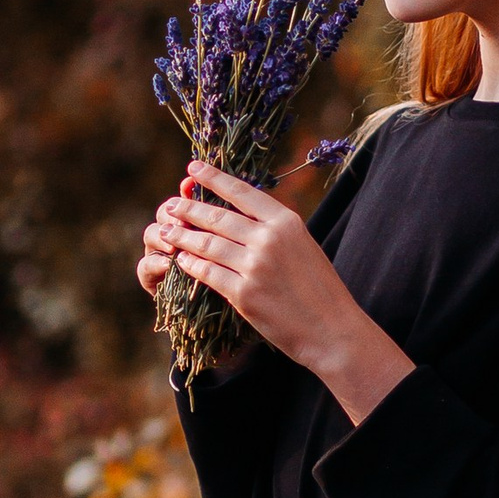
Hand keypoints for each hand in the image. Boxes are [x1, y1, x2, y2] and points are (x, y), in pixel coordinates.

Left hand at [154, 161, 414, 423]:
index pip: (242, 192)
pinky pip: (208, 273)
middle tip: (170, 205)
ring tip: (166, 231)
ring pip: (207, 244)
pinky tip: (181, 259)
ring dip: (183, 236)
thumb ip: (274, 230)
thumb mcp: (304, 247)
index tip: (192, 167)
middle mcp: (269, 239)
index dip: (213, 178)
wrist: (332, 330)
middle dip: (189, 208)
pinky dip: (191, 264)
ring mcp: (254, 266)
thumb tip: (239, 216)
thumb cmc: (321, 290)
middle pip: (218, 217)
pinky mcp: (244, 294)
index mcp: (287, 222)